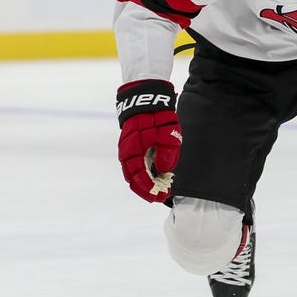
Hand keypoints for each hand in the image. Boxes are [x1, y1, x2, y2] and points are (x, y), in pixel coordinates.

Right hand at [117, 79, 180, 202]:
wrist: (146, 97)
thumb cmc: (158, 116)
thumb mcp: (169, 133)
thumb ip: (167, 153)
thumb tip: (164, 170)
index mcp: (133, 150)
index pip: (137, 175)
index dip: (147, 188)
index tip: (158, 196)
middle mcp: (126, 151)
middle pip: (132, 178)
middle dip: (145, 190)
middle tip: (158, 198)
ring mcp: (127, 148)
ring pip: (132, 172)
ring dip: (143, 183)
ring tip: (156, 191)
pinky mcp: (131, 146)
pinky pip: (133, 164)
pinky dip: (141, 174)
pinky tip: (152, 177)